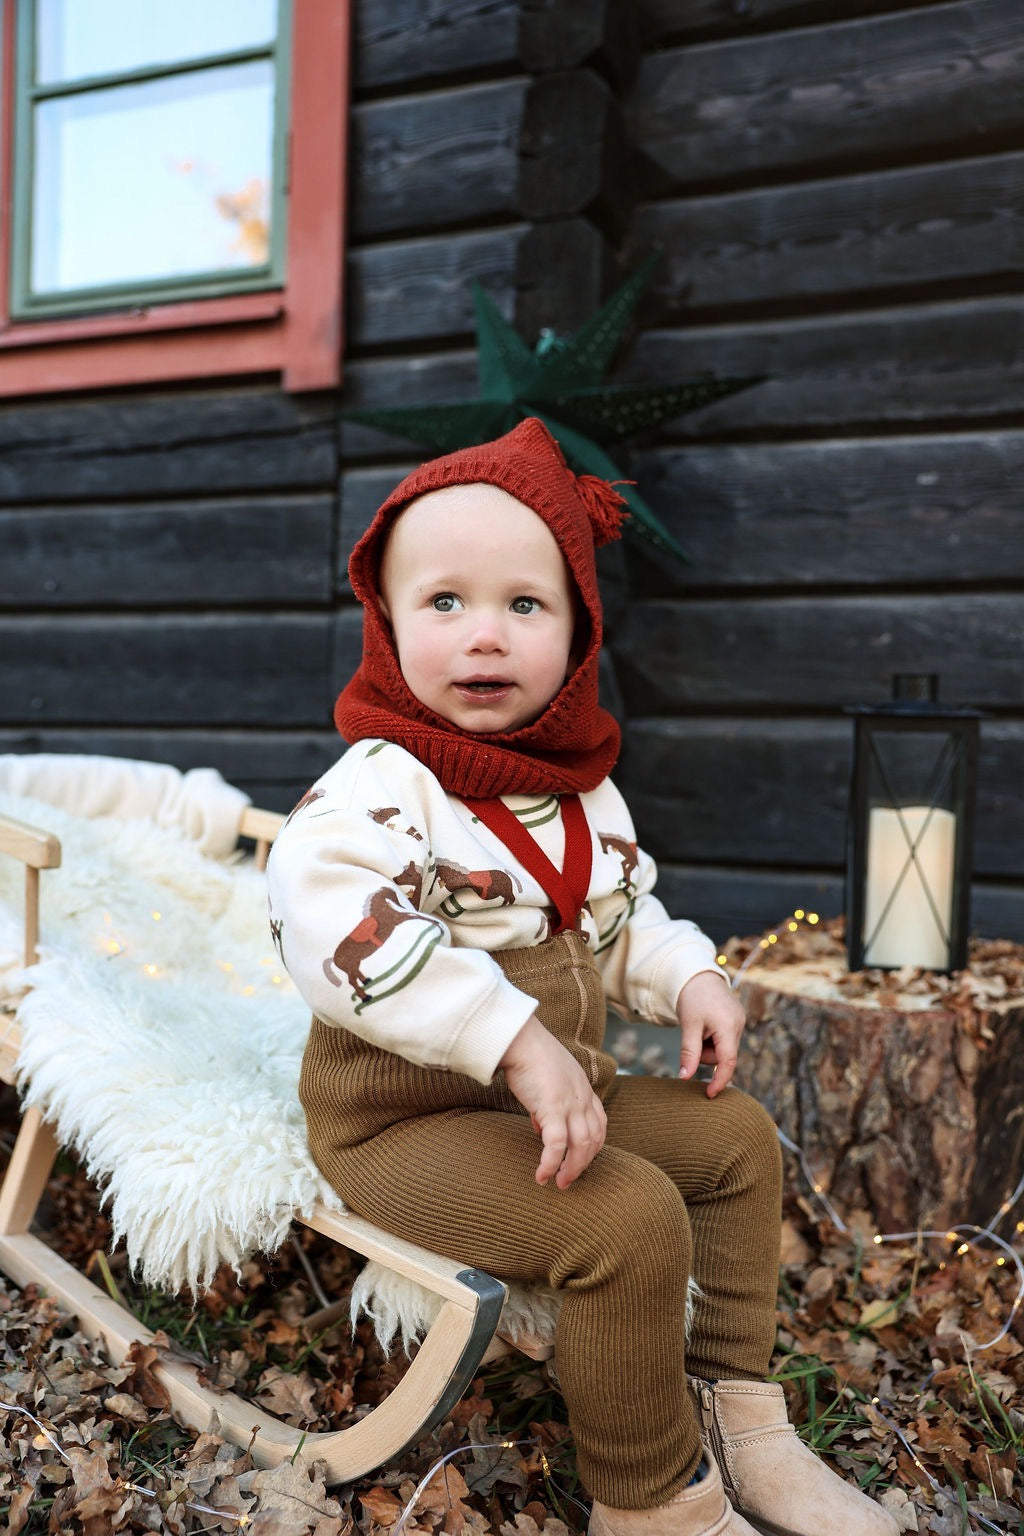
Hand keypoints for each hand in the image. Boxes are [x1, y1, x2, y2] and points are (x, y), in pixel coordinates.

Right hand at [500, 1015, 606, 1188]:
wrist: (521, 1040)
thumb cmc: (529, 1056)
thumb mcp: (548, 1081)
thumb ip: (549, 1104)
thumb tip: (541, 1127)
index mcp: (584, 1090)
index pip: (600, 1125)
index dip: (593, 1147)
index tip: (579, 1160)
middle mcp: (583, 1098)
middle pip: (594, 1140)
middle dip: (582, 1165)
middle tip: (568, 1181)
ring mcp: (570, 1103)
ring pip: (581, 1147)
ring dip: (571, 1170)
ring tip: (559, 1183)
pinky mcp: (553, 1107)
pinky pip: (556, 1144)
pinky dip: (551, 1164)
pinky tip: (542, 1175)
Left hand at [677, 971, 745, 1096]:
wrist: (697, 973)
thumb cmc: (692, 998)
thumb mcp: (688, 1026)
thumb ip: (689, 1054)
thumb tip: (685, 1078)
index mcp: (729, 1026)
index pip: (727, 1062)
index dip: (719, 1081)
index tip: (710, 1094)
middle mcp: (739, 1025)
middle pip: (723, 1056)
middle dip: (706, 1054)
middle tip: (693, 1036)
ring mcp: (740, 1021)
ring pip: (723, 1048)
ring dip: (708, 1046)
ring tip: (699, 1026)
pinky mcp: (736, 1018)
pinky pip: (724, 1039)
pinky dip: (712, 1038)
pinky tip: (706, 1023)